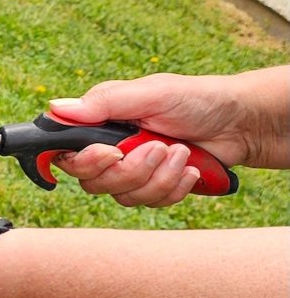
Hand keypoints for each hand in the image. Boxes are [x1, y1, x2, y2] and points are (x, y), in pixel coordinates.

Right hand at [48, 68, 286, 205]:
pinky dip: (174, 188)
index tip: (110, 155)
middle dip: (131, 170)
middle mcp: (109, 148)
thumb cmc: (197, 99)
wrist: (241, 123)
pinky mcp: (154, 187)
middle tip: (158, 146)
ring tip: (182, 153)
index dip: (82, 161)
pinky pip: (150, 203)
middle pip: (93, 181)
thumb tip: (56, 107)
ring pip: (123, 196)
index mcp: (100, 123)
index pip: (66, 152)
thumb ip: (104, 102)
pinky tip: (190, 169)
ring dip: (158, 177)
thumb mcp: (151, 93)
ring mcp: (132, 171)